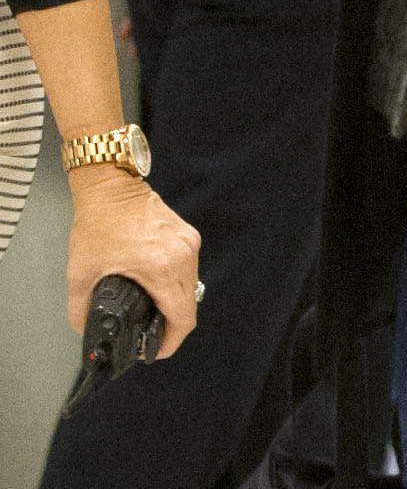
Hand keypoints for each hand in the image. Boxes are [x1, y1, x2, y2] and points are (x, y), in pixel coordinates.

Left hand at [66, 167, 201, 357]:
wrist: (111, 187)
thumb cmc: (99, 223)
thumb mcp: (80, 274)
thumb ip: (80, 310)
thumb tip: (86, 331)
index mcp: (160, 266)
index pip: (181, 315)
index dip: (171, 341)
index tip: (156, 351)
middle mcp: (182, 254)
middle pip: (189, 305)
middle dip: (172, 327)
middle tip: (151, 339)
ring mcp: (188, 243)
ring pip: (191, 287)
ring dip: (176, 305)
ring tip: (154, 315)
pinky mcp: (188, 235)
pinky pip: (189, 270)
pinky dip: (176, 285)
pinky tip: (158, 289)